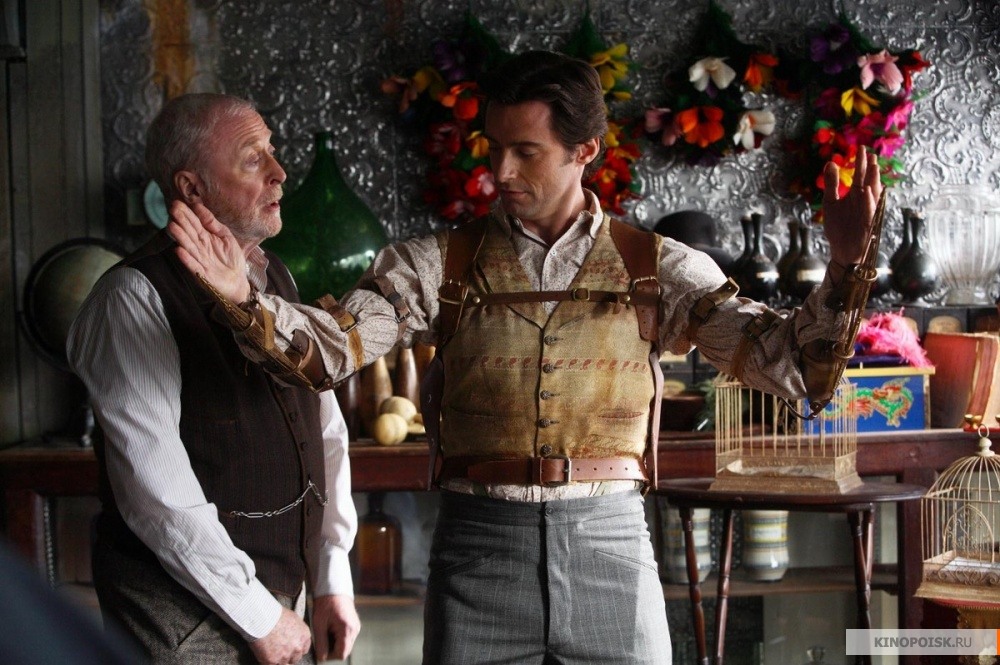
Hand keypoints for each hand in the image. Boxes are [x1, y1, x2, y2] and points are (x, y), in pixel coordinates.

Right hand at [167, 200, 251, 302]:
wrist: (238, 281)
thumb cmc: (231, 258)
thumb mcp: (226, 236)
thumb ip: (213, 223)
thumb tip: (198, 206)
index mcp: (205, 237)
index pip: (194, 224)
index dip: (187, 214)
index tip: (177, 203)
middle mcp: (200, 247)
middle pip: (190, 233)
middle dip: (181, 222)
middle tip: (172, 210)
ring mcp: (200, 260)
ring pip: (189, 247)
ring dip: (180, 238)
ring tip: (172, 226)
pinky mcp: (202, 274)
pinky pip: (193, 265)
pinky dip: (186, 259)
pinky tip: (179, 250)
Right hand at [250, 607, 311, 664]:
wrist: (262, 618)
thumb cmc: (275, 614)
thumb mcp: (293, 618)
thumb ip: (296, 630)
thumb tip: (294, 633)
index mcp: (304, 636)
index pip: (304, 649)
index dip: (296, 649)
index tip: (291, 649)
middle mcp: (297, 647)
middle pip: (295, 658)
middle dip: (288, 654)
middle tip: (280, 649)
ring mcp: (285, 655)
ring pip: (284, 663)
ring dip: (278, 658)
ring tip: (271, 650)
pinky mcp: (272, 660)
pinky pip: (271, 664)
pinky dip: (267, 660)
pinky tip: (265, 653)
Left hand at [311, 594, 360, 660]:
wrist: (333, 589)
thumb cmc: (325, 604)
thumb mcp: (319, 624)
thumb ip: (321, 643)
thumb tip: (321, 658)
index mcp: (347, 629)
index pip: (342, 654)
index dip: (330, 656)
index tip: (320, 650)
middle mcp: (355, 630)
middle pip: (345, 651)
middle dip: (332, 650)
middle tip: (321, 640)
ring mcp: (356, 628)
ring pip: (346, 645)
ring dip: (335, 644)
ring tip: (325, 632)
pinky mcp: (354, 625)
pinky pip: (347, 638)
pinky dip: (338, 638)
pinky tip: (330, 629)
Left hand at [821, 145, 883, 272]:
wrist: (842, 249)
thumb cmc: (838, 226)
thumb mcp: (831, 202)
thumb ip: (832, 183)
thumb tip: (831, 162)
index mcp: (856, 195)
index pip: (859, 175)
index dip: (860, 163)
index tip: (860, 148)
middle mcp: (864, 201)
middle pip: (867, 181)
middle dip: (868, 168)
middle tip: (869, 152)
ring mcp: (866, 211)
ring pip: (872, 193)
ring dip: (873, 180)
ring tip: (873, 165)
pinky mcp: (866, 223)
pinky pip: (868, 210)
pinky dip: (867, 201)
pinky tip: (865, 190)